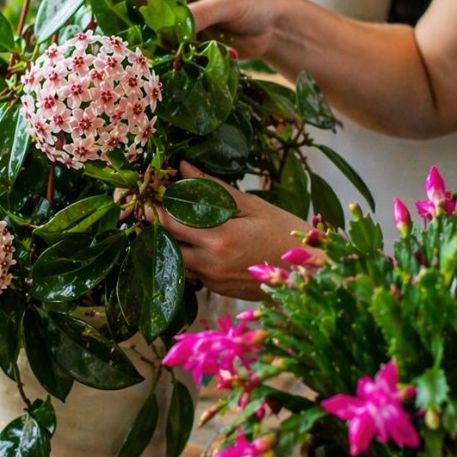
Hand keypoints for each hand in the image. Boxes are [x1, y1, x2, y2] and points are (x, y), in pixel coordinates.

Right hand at [147, 0, 286, 59]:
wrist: (274, 26)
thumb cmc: (255, 2)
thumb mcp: (226, 4)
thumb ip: (198, 14)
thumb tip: (169, 29)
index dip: (147, 15)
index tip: (151, 34)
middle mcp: (178, 0)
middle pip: (153, 20)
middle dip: (157, 37)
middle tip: (164, 52)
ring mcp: (183, 23)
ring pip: (163, 40)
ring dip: (171, 51)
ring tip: (182, 59)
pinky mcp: (190, 42)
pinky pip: (177, 53)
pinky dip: (183, 59)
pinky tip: (192, 64)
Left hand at [154, 162, 308, 299]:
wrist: (307, 276)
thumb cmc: (285, 233)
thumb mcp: (253, 206)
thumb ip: (215, 189)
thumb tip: (185, 167)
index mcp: (220, 238)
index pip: (171, 221)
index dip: (154, 205)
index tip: (148, 190)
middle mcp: (210, 263)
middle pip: (165, 242)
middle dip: (155, 223)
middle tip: (151, 204)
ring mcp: (212, 279)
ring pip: (174, 260)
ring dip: (168, 242)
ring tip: (171, 221)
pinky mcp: (216, 289)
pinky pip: (190, 271)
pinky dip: (186, 255)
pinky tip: (193, 241)